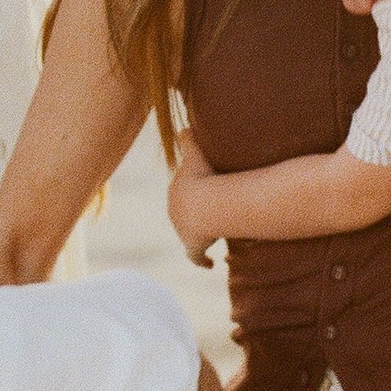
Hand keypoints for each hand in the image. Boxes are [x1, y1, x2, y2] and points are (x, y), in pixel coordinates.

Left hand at [166, 133, 223, 267]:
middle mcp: (175, 214)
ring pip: (193, 235)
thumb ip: (188, 138)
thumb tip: (183, 125)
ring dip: (201, 235)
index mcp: (175, 194)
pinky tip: (211, 265)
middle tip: (212, 215)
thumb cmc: (201, 178)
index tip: (203, 193)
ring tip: (214, 235)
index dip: (192, 193)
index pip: (182, 193)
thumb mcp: (194, 153)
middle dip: (195, 215)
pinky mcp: (193, 247)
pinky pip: (196, 257)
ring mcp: (183, 232)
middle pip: (185, 215)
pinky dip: (202, 261)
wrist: (204, 205)